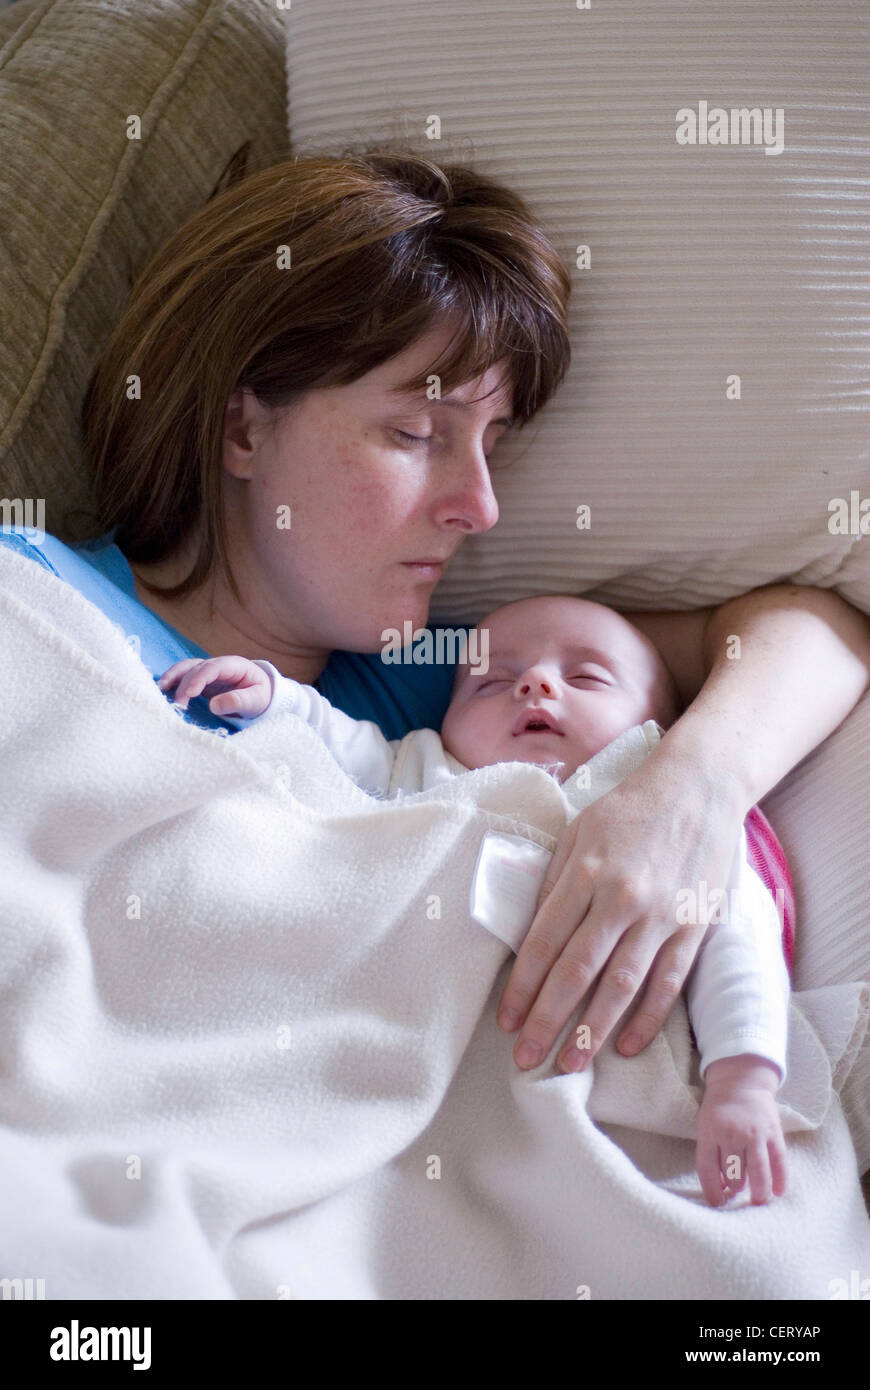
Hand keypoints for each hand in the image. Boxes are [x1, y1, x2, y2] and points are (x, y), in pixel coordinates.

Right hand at [157, 656, 271, 718]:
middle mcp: (218, 664)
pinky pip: (184, 676)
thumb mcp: (255, 700)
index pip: (213, 668)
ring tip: (160, 689)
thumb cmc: (259, 696)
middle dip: (184, 684)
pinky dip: (173, 681)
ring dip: (173, 677)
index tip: (188, 694)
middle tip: (178, 705)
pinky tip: (162, 690)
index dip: (199, 678)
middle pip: (197, 668)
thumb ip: (237, 701)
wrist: (259, 695)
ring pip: (187, 668)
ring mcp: (208, 671)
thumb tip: (213, 706)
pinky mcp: (201, 680)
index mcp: (234, 665)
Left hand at [496, 739, 744, 1071]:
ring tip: (570, 1065)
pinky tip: (626, 1046)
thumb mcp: (577, 832)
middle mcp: (621, 897)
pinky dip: (647, 1019)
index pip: (543, 942)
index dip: (522, 987)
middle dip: (547, 1020)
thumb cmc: (628, 809)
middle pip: (577, 972)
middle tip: (525, 1058)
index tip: (505, 1021)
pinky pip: (668, 983)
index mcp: (585, 871)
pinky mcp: (694, 926)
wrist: (699, 788)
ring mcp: (662, 915)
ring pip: (622, 986)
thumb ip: (553, 882)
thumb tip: (528, 935)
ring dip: (592, 1032)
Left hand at [696, 1055, 786, 1205]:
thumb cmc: (719, 1108)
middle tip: (738, 1194)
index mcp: (710, 1133)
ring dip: (759, 1192)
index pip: (707, 1170)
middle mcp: (732, 1135)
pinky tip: (778, 1191)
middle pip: (734, 1174)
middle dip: (736, 1190)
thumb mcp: (706, 1127)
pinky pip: (779, 1160)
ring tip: (759, 1201)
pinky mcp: (773, 1132)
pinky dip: (780, 1179)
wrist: (740, 1081)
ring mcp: (754, 1133)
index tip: (718, 1203)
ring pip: (758, 1172)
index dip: (712, 1191)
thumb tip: (723, 1187)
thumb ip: (711, 1155)